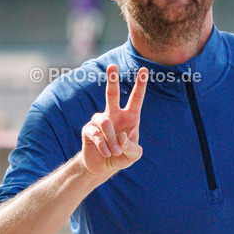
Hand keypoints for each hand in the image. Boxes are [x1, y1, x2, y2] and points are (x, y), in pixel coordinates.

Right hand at [79, 65, 147, 180]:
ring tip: (115, 152)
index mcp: (129, 117)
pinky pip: (96, 134)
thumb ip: (131, 146)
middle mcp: (114, 114)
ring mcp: (99, 121)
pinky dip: (104, 146)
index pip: (136, 98)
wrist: (103, 167)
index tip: (144, 69)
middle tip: (112, 66)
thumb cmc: (121, 157)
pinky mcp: (88, 130)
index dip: (140, 85)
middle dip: (112, 79)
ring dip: (112, 140)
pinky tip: (107, 153)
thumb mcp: (133, 155)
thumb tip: (120, 136)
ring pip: (105, 122)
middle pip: (112, 94)